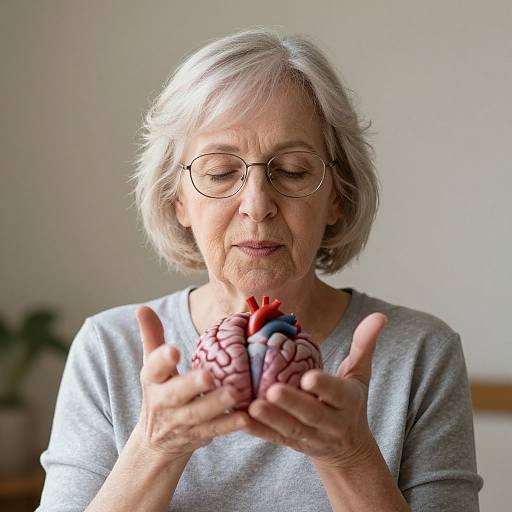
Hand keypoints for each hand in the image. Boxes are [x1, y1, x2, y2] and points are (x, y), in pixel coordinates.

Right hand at [133, 305, 249, 461]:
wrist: (157, 440)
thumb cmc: (161, 391)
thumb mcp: (153, 367)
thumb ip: (152, 336)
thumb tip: (143, 307)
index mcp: (153, 380)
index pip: (153, 368)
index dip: (162, 360)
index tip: (173, 350)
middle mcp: (164, 401)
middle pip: (176, 393)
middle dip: (191, 385)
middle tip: (208, 376)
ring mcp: (181, 421)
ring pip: (198, 414)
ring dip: (216, 404)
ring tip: (234, 393)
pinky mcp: (198, 435)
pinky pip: (214, 430)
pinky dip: (229, 424)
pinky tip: (246, 417)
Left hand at [241, 312, 387, 469]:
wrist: (347, 448)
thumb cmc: (350, 402)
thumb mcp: (359, 374)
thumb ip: (364, 344)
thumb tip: (379, 315)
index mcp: (347, 401)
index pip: (338, 393)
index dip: (324, 387)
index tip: (309, 377)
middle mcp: (331, 422)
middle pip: (312, 414)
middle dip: (293, 404)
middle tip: (273, 391)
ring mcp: (311, 436)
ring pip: (291, 428)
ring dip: (272, 418)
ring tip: (252, 406)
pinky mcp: (292, 443)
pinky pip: (274, 438)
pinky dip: (258, 431)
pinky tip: (240, 419)